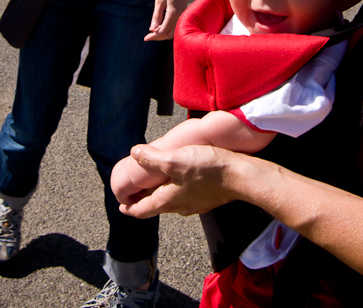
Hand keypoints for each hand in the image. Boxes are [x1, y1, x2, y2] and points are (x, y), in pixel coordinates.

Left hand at [119, 144, 241, 217]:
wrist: (240, 176)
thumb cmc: (207, 169)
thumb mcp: (175, 160)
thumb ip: (153, 158)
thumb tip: (134, 153)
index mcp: (167, 201)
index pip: (142, 210)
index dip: (129, 207)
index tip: (121, 206)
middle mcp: (180, 207)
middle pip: (157, 205)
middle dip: (145, 199)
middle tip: (137, 190)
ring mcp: (196, 204)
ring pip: (172, 201)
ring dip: (162, 193)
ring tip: (158, 181)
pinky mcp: (208, 197)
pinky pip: (187, 195)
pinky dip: (178, 189)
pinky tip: (183, 177)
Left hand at [144, 0, 189, 40]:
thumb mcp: (159, 1)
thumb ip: (156, 16)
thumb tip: (152, 29)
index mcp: (173, 13)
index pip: (163, 31)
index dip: (154, 36)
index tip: (145, 38)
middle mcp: (180, 17)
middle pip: (169, 34)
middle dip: (158, 37)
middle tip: (148, 36)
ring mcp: (183, 16)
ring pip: (174, 32)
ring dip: (163, 34)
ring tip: (154, 31)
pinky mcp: (183, 14)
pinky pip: (176, 27)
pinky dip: (168, 30)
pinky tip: (161, 26)